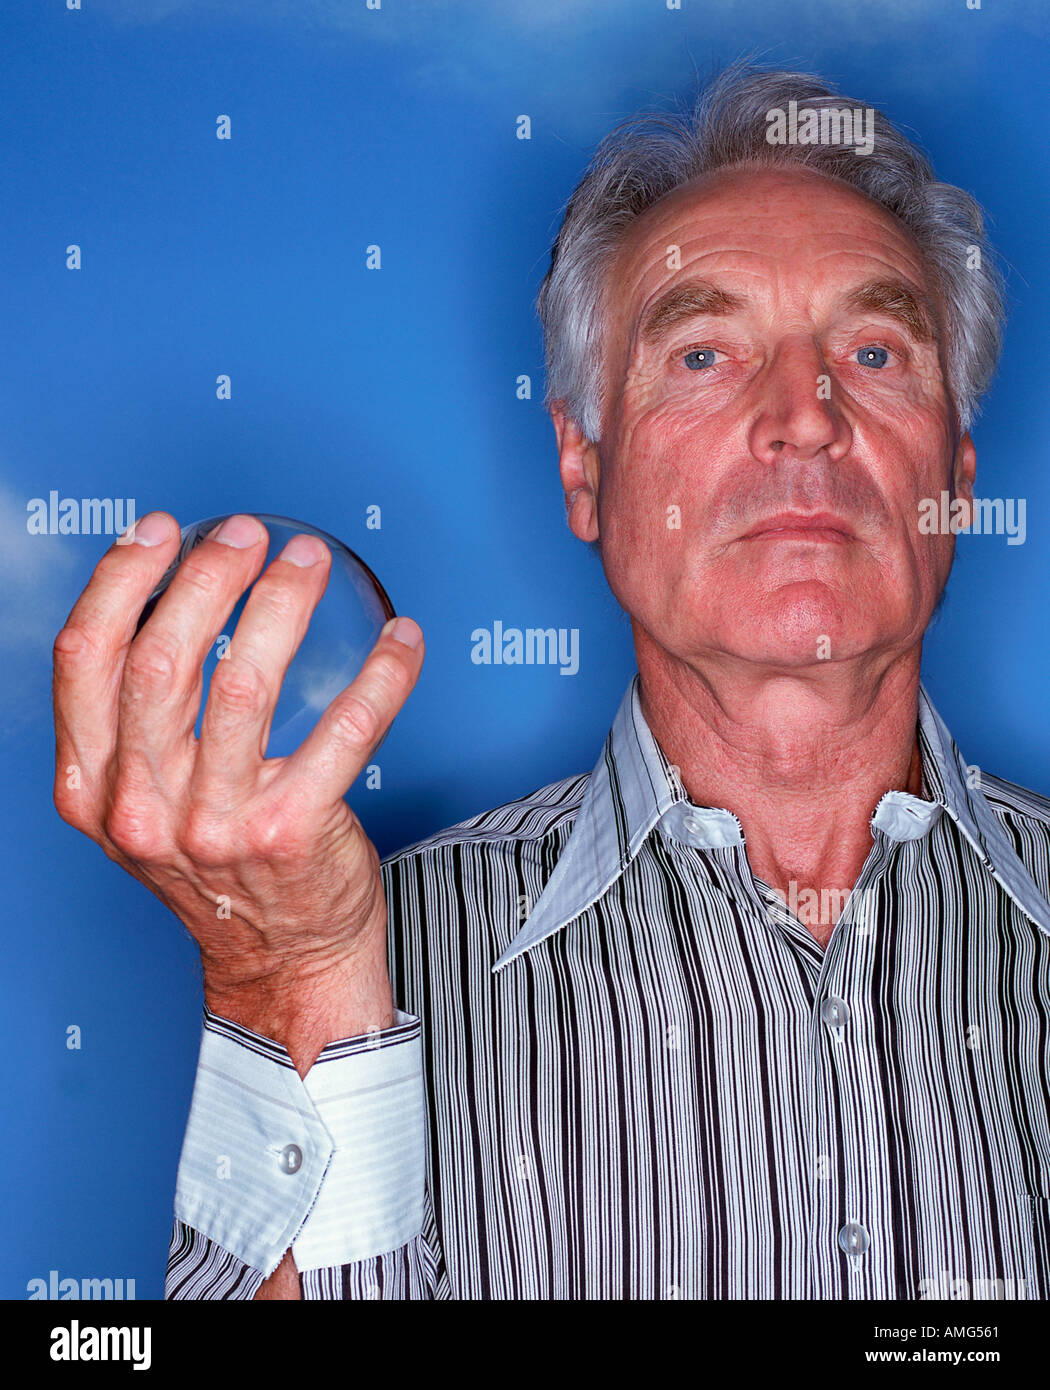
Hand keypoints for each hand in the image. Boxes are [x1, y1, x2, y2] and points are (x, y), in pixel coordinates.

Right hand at [52, 512, 423, 1052]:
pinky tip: (399, 641)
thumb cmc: (220, 866)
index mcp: (94, 789)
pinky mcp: (291, 831)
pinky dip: (381, 674)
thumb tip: (171, 602)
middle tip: (247, 535)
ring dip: (281, 604)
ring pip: (245, 683)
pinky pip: (346, 729)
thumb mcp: (145, 805)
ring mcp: (216, 825)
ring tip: (308, 562)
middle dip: (206, 577)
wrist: (281, 957)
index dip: (118, 581)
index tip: (159, 532)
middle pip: (161, 660)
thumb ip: (137, 729)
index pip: (84, 662)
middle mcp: (144, 808)